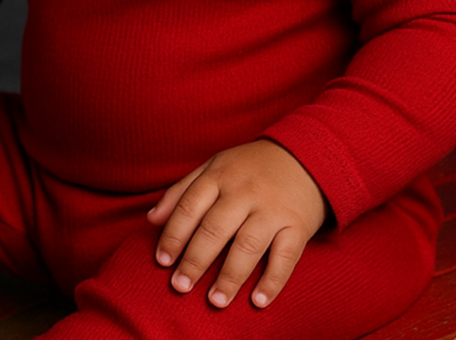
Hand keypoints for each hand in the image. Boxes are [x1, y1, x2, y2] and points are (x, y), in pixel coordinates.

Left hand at [148, 139, 327, 309]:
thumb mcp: (214, 166)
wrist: (304, 155)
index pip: (190, 206)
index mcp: (221, 176)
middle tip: (180, 286)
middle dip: (195, 260)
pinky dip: (273, 280)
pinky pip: (286, 255)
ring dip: (230, 276)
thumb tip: (151, 219)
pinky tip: (258, 301)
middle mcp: (245, 191)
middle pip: (215, 228)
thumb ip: (182, 191)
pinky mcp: (297, 224)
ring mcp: (272, 208)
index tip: (162, 261)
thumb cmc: (250, 167)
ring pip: (248, 245)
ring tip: (215, 301)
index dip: (174, 234)